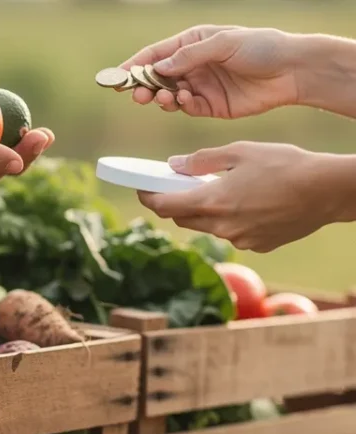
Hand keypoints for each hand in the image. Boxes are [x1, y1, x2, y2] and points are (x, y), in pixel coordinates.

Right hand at [121, 26, 300, 117]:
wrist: (290, 72)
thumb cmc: (260, 47)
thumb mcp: (223, 43)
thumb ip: (190, 55)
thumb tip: (160, 68)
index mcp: (192, 42)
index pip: (156, 54)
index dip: (135, 65)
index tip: (118, 77)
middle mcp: (192, 65)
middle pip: (158, 78)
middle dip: (144, 87)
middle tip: (137, 96)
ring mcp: (200, 86)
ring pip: (169, 95)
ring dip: (161, 98)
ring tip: (162, 98)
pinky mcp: (209, 106)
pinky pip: (186, 107)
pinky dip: (180, 106)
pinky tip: (183, 100)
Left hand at [138, 142, 336, 252]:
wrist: (327, 191)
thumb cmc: (285, 165)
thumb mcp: (240, 151)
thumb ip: (202, 160)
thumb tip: (174, 165)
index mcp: (212, 201)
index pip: (164, 206)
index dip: (148, 198)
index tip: (142, 189)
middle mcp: (221, 226)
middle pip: (182, 219)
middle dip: (175, 204)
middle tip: (176, 187)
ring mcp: (239, 239)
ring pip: (207, 227)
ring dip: (203, 212)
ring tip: (218, 191)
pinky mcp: (256, 246)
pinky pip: (231, 233)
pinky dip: (229, 220)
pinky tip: (245, 204)